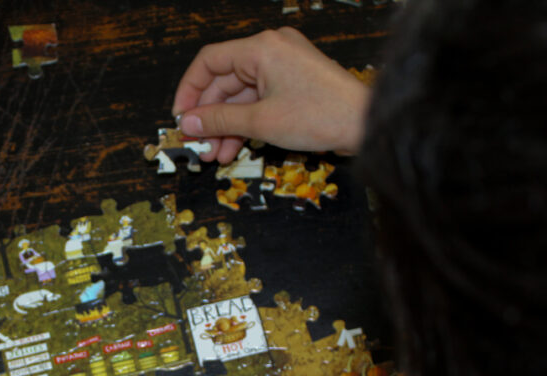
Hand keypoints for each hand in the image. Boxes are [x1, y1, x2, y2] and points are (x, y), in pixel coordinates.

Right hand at [172, 27, 370, 162]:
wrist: (366, 124)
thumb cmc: (319, 116)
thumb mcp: (260, 121)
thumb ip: (218, 120)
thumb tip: (186, 124)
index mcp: (261, 48)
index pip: (209, 62)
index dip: (189, 91)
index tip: (180, 119)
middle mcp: (271, 50)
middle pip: (225, 82)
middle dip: (210, 117)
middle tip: (198, 146)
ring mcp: (284, 66)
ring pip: (241, 96)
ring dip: (226, 126)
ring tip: (216, 156)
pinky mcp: (294, 83)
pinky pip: (260, 100)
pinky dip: (246, 123)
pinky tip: (235, 149)